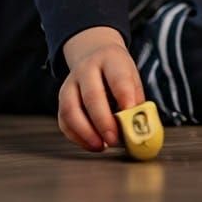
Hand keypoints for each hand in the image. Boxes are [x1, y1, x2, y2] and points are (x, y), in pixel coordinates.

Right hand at [59, 26, 143, 152]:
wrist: (95, 55)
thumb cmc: (119, 72)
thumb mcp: (132, 77)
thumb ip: (136, 100)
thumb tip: (140, 127)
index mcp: (111, 59)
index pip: (118, 77)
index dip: (124, 97)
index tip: (130, 116)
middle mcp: (87, 69)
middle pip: (92, 95)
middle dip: (103, 121)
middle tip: (115, 139)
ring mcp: (70, 83)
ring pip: (71, 110)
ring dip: (86, 133)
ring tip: (102, 146)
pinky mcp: (61, 99)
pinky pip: (64, 121)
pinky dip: (77, 137)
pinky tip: (93, 144)